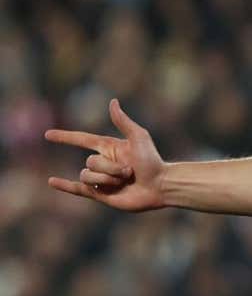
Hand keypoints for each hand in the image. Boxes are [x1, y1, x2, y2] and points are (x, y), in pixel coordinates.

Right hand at [45, 99, 166, 211]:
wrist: (160, 186)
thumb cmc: (152, 161)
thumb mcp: (139, 137)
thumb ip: (123, 121)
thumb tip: (112, 102)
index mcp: (109, 147)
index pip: (82, 139)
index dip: (65, 137)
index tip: (48, 134)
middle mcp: (102, 162)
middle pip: (90, 162)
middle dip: (111, 167)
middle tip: (130, 171)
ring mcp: (100, 178)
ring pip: (87, 176)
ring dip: (108, 179)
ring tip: (125, 181)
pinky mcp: (100, 194)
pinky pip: (77, 189)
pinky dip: (64, 185)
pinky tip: (51, 181)